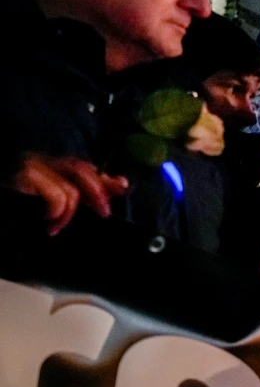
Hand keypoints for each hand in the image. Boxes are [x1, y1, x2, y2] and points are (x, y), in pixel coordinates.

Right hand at [9, 153, 125, 234]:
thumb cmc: (10, 195)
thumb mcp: (46, 193)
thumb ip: (78, 190)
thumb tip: (116, 186)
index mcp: (46, 164)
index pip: (82, 166)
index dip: (104, 177)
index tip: (122, 185)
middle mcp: (40, 160)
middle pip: (82, 170)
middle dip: (99, 192)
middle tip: (103, 213)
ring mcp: (31, 167)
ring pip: (71, 187)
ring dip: (70, 212)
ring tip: (57, 225)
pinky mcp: (23, 177)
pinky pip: (57, 195)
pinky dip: (59, 212)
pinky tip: (49, 221)